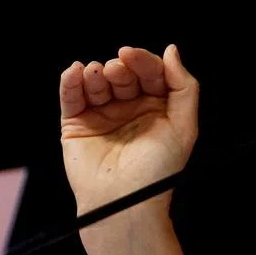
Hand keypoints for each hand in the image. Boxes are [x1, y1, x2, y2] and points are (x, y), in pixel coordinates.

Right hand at [59, 45, 198, 225]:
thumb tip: (171, 51)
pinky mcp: (76, 125)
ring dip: (95, 73)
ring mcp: (103, 115)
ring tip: (95, 73)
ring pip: (97, 82)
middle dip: (120, 68)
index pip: (151, 73)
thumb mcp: (184, 126)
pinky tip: (74, 72)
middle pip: (124, 74)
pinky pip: (71, 98)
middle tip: (116, 70)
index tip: (131, 55)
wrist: (125, 203)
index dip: (142, 61)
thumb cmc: (157, 170)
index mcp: (158, 107)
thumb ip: (183, 87)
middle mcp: (130, 108)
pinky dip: (70, 82)